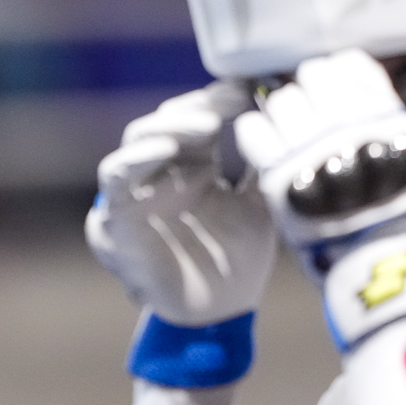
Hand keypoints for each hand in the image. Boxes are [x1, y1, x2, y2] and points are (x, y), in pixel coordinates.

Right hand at [88, 81, 276, 326]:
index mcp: (195, 165)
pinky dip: (136, 158)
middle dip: (196, 107)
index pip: (198, 117)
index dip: (218, 100)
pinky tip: (164, 150)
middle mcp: (163, 171)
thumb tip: (289, 120)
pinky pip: (116, 176)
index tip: (248, 90)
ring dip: (168, 126)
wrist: (219, 313)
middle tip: (227, 104)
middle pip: (167, 120)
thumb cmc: (238, 261)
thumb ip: (265, 165)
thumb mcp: (262, 203)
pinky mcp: (117, 214)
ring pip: (138, 138)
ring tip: (202, 124)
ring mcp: (138, 190)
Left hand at [232, 49, 405, 277]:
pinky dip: (255, 132)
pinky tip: (266, 146)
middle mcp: (349, 124)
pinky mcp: (279, 173)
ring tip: (289, 134)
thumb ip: (393, 114)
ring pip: (280, 100)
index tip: (331, 89)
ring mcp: (312, 147)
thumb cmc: (404, 212)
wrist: (380, 259)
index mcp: (386, 115)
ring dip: (282, 113)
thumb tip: (361, 82)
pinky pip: (251, 129)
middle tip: (307, 114)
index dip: (335, 75)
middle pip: (311, 77)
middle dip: (308, 93)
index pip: (348, 64)